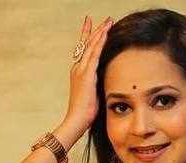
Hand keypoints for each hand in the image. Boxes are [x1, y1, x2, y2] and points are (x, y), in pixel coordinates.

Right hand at [64, 15, 112, 134]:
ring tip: (108, 21)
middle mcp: (78, 68)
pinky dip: (100, 42)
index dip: (87, 36)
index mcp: (78, 72)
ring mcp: (81, 70)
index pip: (83, 50)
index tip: (91, 24)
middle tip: (104, 19)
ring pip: (91, 46)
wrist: (77, 120)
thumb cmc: (85, 112)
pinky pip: (94, 54)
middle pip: (87, 44)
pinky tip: (105, 33)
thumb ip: (96, 84)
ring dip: (100, 32)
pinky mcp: (87, 74)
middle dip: (96, 30)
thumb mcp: (92, 94)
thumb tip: (106, 81)